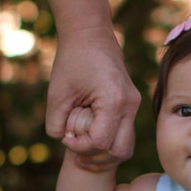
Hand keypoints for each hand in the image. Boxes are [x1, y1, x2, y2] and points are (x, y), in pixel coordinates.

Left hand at [47, 28, 139, 160]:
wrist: (90, 33)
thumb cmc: (72, 59)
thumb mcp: (56, 94)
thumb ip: (56, 124)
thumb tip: (65, 142)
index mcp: (113, 100)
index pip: (101, 142)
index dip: (81, 147)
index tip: (66, 139)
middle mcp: (130, 105)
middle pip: (120, 151)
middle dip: (95, 157)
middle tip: (75, 150)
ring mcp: (134, 105)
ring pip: (126, 147)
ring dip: (104, 154)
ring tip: (82, 148)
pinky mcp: (131, 105)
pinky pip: (125, 135)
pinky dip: (109, 143)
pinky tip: (89, 138)